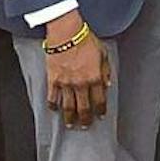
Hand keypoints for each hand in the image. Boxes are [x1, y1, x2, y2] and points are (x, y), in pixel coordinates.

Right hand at [44, 10, 110, 128]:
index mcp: (95, 78)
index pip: (100, 100)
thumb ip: (106, 71)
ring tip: (70, 124)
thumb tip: (107, 85)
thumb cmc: (85, 41)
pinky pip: (52, 97)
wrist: (66, 34)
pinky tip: (54, 110)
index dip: (100, 110)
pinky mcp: (53, 80)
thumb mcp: (103, 55)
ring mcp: (66, 83)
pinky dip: (53, 105)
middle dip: (85, 119)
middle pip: (83, 108)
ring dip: (69, 117)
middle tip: (85, 126)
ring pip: (68, 106)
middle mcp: (81, 84)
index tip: (100, 116)